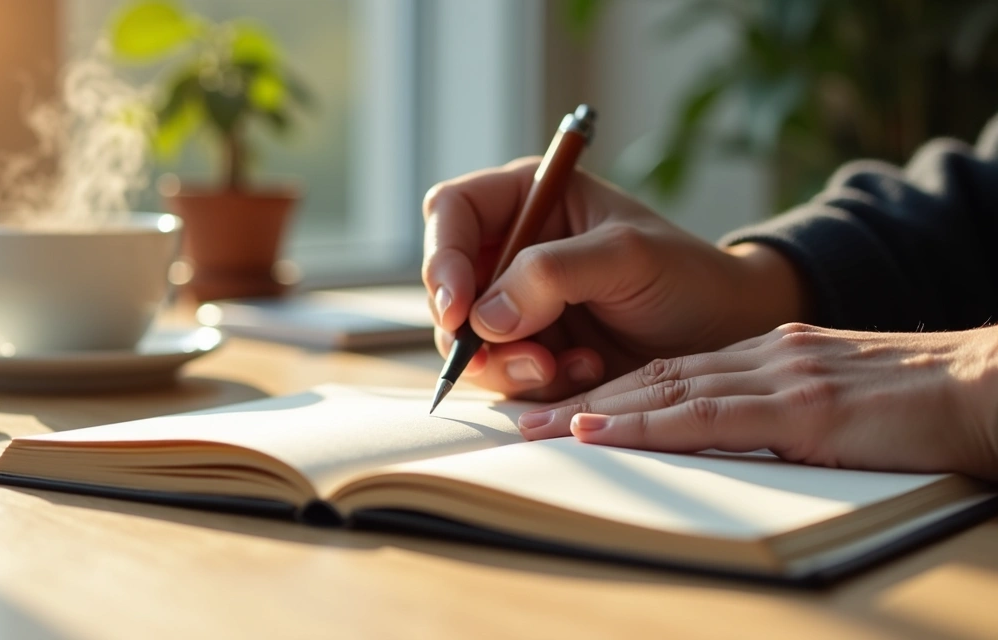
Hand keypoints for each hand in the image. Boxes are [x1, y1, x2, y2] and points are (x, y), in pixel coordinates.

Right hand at [422, 158, 807, 400]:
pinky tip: (584, 372)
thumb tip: (483, 315)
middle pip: (446, 284)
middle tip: (523, 356)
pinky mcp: (528, 352)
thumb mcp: (627, 257)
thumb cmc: (687, 277)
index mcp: (529, 199)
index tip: (459, 308)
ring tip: (564, 367)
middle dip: (471, 329)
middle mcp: (511, 250)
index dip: (442, 256)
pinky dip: (533, 384)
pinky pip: (499, 375)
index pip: (452, 211)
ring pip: (465, 339)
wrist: (725, 335)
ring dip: (506, 364)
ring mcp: (515, 305)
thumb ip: (553, 273)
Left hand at [517, 323, 997, 479]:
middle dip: (582, 396)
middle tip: (524, 415)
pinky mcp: (802, 406)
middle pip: (651, 375)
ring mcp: (779, 375)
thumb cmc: (916, 403)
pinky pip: (706, 416)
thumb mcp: (832, 398)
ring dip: (594, 409)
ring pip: (663, 389)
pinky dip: (644, 423)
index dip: (609, 389)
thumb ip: (778, 408)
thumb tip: (729, 434)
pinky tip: (600, 428)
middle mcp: (762, 356)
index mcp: (768, 356)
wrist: (988, 385)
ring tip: (538, 425)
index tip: (562, 407)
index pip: (670, 371)